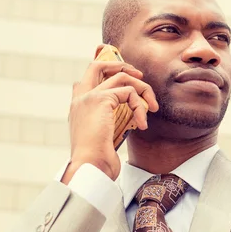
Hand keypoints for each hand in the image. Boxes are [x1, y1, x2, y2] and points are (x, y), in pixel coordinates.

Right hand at [61, 60, 158, 183]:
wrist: (90, 167)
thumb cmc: (97, 159)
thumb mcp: (103, 137)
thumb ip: (109, 122)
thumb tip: (129, 113)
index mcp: (78, 107)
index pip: (87, 79)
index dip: (105, 71)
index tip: (127, 76)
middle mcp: (80, 98)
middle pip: (97, 65)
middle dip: (121, 65)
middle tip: (140, 76)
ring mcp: (89, 96)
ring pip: (121, 76)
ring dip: (142, 88)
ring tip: (152, 107)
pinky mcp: (101, 99)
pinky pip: (129, 93)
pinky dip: (141, 107)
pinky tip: (142, 124)